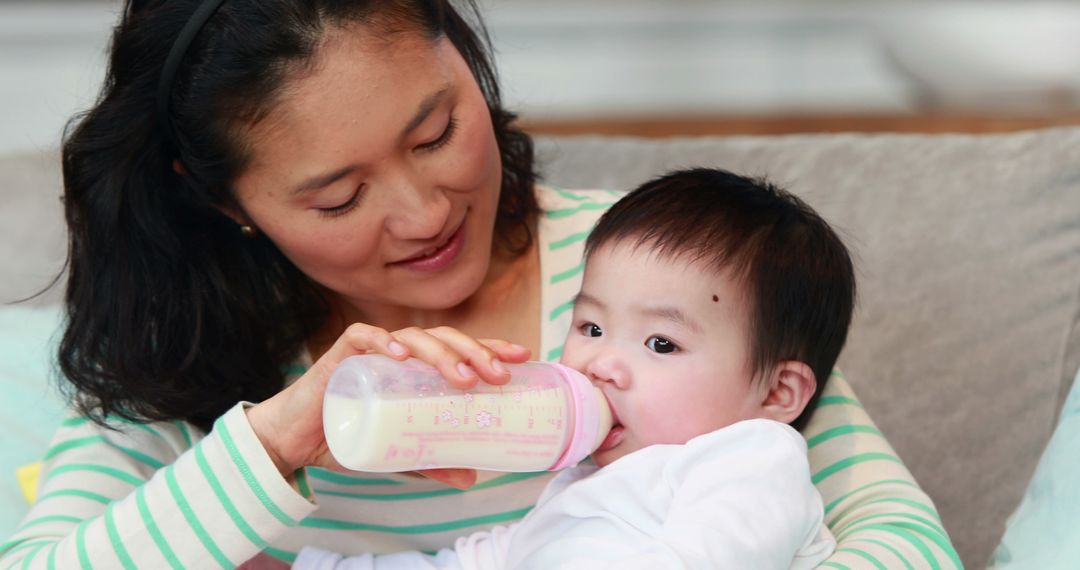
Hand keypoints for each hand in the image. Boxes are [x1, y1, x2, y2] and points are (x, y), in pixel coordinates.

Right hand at [245, 324, 530, 486]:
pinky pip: (365, 337)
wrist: (296, 441)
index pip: (460, 348)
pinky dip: (384, 342)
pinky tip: (402, 356)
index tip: (523, 357)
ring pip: (414, 337)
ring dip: (441, 353)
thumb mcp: (399, 453)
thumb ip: (432, 462)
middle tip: (498, 376)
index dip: (491, 347)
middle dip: (475, 353)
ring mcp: (371, 349)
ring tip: (462, 377)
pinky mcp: (340, 353)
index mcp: (417, 366)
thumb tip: (472, 477)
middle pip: (444, 339)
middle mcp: (399, 351)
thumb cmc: (349, 436)